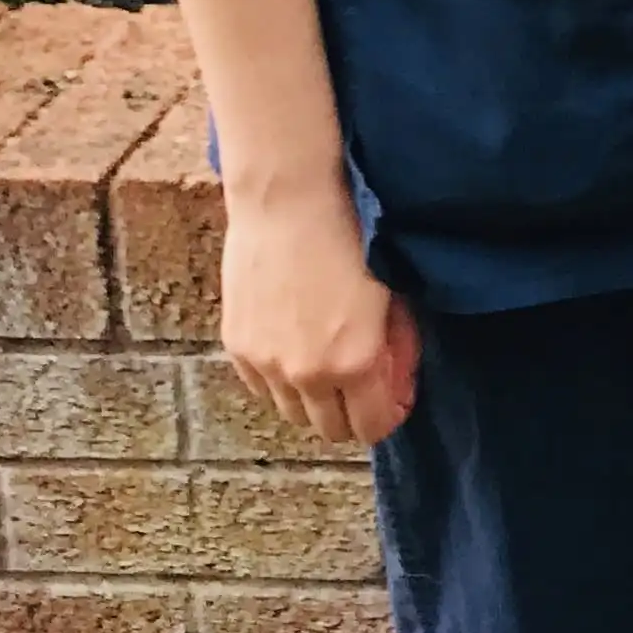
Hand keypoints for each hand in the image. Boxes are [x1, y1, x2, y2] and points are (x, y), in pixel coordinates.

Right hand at [220, 182, 419, 447]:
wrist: (290, 203)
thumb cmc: (354, 236)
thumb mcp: (393, 293)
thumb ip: (395, 346)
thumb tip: (395, 380)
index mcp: (355, 363)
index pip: (371, 428)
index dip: (388, 415)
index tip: (393, 398)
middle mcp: (307, 374)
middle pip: (329, 429)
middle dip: (351, 413)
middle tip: (362, 385)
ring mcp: (267, 364)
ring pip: (291, 413)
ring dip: (313, 399)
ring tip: (327, 365)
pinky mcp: (237, 347)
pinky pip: (261, 388)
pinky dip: (279, 380)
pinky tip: (293, 350)